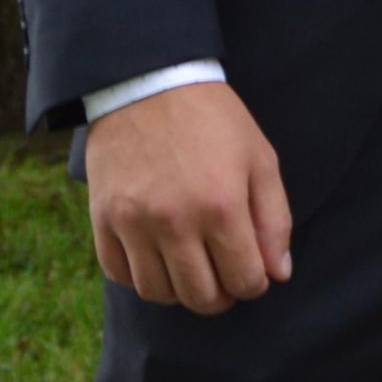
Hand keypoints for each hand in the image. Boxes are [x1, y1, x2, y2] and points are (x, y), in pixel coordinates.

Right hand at [86, 83, 292, 314]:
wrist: (150, 84)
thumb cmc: (213, 120)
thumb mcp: (260, 158)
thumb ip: (275, 219)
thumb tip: (279, 273)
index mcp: (221, 206)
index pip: (244, 280)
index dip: (255, 284)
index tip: (253, 271)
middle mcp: (175, 222)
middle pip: (200, 297)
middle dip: (221, 296)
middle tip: (225, 277)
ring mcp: (133, 224)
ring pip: (157, 293)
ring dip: (180, 292)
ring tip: (192, 269)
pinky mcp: (102, 220)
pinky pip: (118, 274)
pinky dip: (140, 277)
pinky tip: (157, 258)